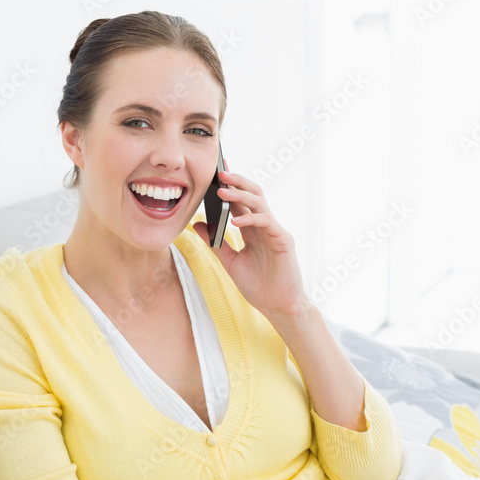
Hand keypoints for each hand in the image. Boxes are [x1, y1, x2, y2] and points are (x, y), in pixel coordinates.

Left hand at [192, 170, 310, 323]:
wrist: (278, 307)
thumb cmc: (259, 286)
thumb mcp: (230, 262)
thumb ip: (215, 242)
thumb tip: (196, 224)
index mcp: (253, 229)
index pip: (241, 201)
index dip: (229, 185)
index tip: (215, 171)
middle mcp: (265, 226)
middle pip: (253, 194)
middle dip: (237, 181)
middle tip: (219, 171)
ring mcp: (275, 231)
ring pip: (259, 203)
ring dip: (240, 195)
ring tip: (222, 191)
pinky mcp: (283, 241)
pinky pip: (267, 222)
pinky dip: (250, 219)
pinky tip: (235, 221)